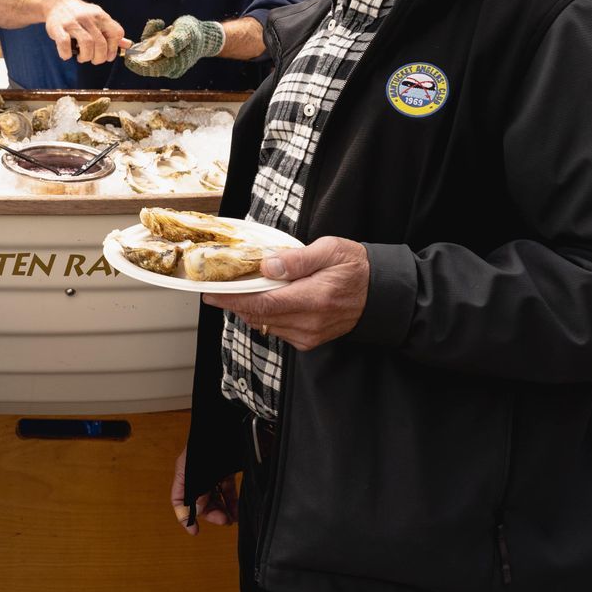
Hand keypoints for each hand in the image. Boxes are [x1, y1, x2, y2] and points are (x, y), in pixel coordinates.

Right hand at [42, 0, 126, 64]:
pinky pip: (64, 43)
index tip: (108, 55)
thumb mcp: (98, 19)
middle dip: (99, 57)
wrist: (56, 2)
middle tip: (93, 59)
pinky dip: (66, 54)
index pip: (116, 33)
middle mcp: (88, 18)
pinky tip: (67, 54)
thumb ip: (111, 32)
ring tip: (82, 58)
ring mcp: (72, 22)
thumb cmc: (80, 15)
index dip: (114, 48)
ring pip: (86, 43)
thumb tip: (128, 45)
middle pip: (101, 42)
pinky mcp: (58, 27)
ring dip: (85, 56)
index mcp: (100, 16)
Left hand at [122, 15, 223, 79]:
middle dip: (138, 54)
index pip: (152, 69)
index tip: (127, 57)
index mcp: (175, 66)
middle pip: (147, 65)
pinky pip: (151, 50)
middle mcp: (169, 68)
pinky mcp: (163, 57)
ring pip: (147, 56)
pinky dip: (150, 39)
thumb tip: (167, 50)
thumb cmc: (195, 33)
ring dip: (145, 43)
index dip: (138, 65)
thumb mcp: (187, 33)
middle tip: (129, 46)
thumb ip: (177, 41)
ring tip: (157, 29)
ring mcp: (166, 63)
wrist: (203, 35)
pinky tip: (158, 26)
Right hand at [170, 447, 236, 534]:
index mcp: (185, 472)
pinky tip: (237, 510)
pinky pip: (227, 489)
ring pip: (214, 496)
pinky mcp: (226, 469)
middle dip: (209, 513)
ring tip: (231, 518)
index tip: (194, 530)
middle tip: (222, 521)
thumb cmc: (209, 445)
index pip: (180, 499)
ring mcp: (212, 471)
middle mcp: (197, 473)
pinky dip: (231, 501)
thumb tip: (196, 511)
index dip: (185, 516)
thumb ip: (196, 493)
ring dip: (222, 509)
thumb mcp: (198, 472)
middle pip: (199, 500)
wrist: (227, 426)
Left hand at [208, 237, 369, 350]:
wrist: (382, 294)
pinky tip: (265, 299)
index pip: (262, 303)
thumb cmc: (356, 268)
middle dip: (235, 302)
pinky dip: (265, 314)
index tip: (210, 292)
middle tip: (218, 286)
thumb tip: (268, 266)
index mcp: (314, 298)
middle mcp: (309, 322)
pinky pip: (276, 329)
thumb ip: (297, 259)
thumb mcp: (330, 250)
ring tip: (241, 288)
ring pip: (264, 323)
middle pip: (258, 315)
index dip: (232, 299)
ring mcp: (309, 335)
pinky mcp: (309, 341)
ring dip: (249, 308)